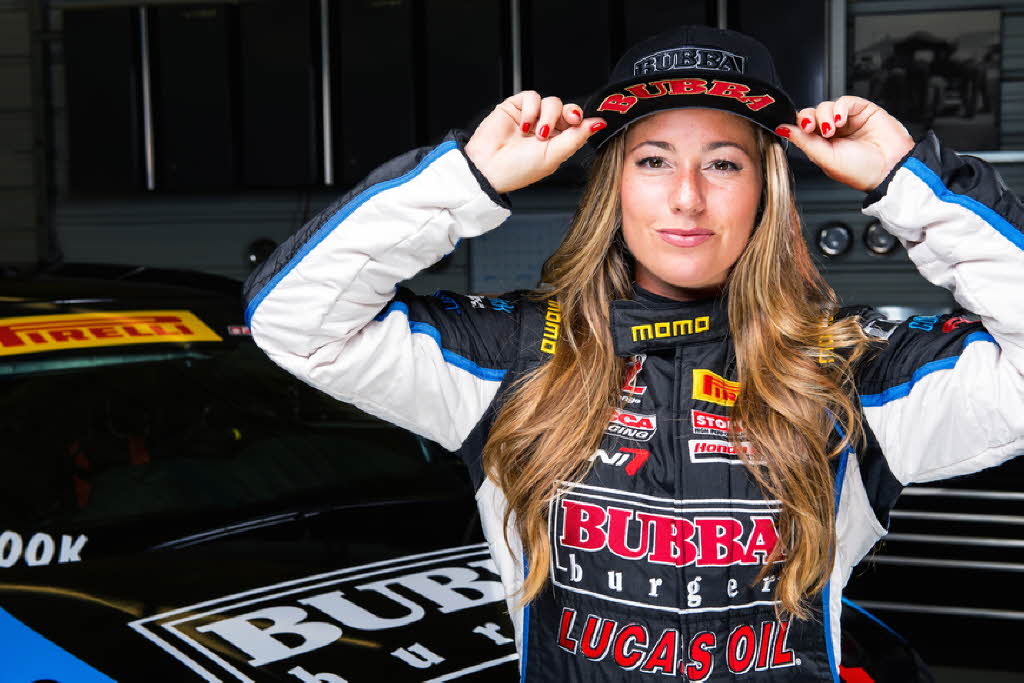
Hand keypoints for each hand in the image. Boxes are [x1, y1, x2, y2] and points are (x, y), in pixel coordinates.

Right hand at [465, 91, 606, 193]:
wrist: (488, 168)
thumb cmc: (518, 170)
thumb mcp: (554, 156)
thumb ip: (576, 137)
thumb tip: (599, 123)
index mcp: (558, 142)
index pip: (577, 123)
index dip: (580, 119)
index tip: (580, 122)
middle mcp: (546, 128)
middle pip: (566, 109)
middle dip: (567, 114)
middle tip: (564, 123)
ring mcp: (531, 117)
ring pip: (551, 101)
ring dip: (547, 115)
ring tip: (536, 133)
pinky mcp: (515, 107)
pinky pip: (532, 96)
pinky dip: (531, 109)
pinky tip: (524, 125)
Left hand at [775, 96, 914, 191]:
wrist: (890, 168)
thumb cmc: (861, 171)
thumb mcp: (826, 159)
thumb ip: (805, 142)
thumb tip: (783, 129)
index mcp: (821, 146)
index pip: (803, 128)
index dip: (798, 125)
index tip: (796, 128)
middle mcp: (833, 132)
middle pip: (812, 114)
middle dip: (809, 118)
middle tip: (811, 127)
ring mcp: (847, 120)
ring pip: (826, 106)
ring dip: (825, 115)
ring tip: (832, 129)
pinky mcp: (862, 110)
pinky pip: (845, 101)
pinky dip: (840, 108)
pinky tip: (841, 120)